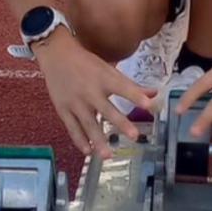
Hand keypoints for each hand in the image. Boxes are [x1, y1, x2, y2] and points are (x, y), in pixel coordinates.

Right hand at [35, 34, 152, 157]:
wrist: (56, 55)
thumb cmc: (86, 63)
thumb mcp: (109, 70)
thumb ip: (131, 85)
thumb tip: (155, 93)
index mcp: (104, 78)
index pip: (123, 88)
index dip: (136, 96)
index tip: (150, 105)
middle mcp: (90, 91)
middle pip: (107, 109)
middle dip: (121, 123)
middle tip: (134, 136)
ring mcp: (75, 102)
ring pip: (88, 123)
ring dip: (98, 140)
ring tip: (108, 155)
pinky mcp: (63, 109)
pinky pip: (72, 128)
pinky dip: (80, 141)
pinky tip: (88, 152)